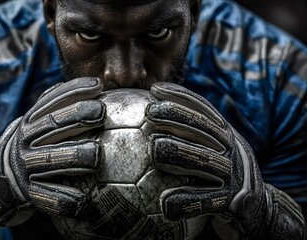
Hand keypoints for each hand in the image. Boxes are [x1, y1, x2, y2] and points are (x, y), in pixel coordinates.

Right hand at [0, 77, 105, 223]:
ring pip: (50, 159)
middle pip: (52, 125)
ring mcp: (24, 167)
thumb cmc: (32, 147)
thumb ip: (56, 106)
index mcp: (30, 122)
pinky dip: (63, 199)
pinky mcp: (27, 193)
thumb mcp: (36, 124)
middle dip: (76, 116)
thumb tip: (93, 84)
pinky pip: (46, 197)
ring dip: (73, 155)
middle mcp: (25, 141)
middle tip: (101, 112)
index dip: (74, 91)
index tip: (97, 86)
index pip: (52, 101)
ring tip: (96, 153)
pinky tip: (82, 201)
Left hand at [145, 82, 304, 238]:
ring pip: (203, 159)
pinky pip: (203, 201)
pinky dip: (183, 201)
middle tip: (150, 112)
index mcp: (225, 135)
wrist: (255, 210)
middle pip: (202, 128)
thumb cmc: (224, 175)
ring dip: (178, 151)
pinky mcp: (231, 201)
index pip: (202, 110)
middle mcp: (231, 150)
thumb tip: (166, 119)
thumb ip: (199, 133)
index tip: (155, 89)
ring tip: (154, 147)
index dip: (180, 96)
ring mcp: (233, 174)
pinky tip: (165, 202)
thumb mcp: (218, 149)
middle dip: (175, 116)